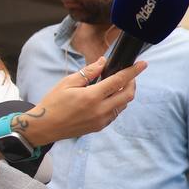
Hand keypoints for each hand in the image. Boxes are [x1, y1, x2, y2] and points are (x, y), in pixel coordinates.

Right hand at [23, 57, 146, 145]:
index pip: (119, 81)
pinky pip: (115, 113)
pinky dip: (116, 103)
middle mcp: (100, 110)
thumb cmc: (53, 102)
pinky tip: (109, 97)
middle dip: (132, 82)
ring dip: (125, 93)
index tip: (143, 64)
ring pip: (123, 105)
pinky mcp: (100, 127)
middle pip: (128, 95)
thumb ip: (88, 72)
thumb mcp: (68, 83)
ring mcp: (101, 120)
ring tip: (117, 84)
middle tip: (128, 74)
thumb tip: (103, 62)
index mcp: (92, 97)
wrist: (44, 126)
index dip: (133, 71)